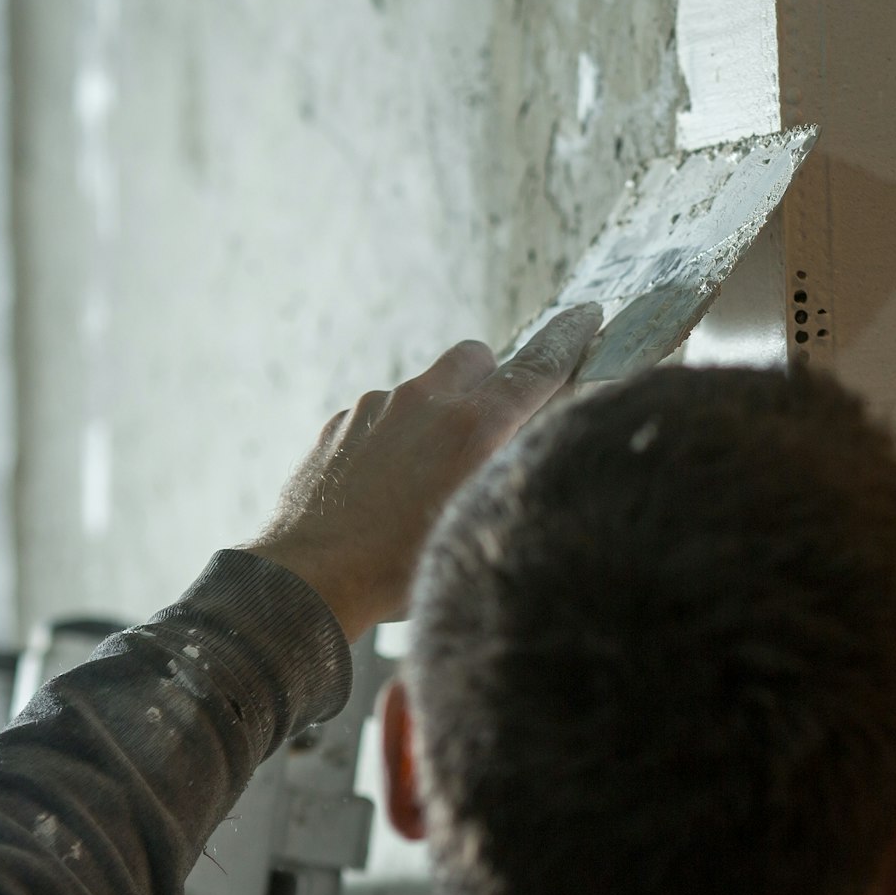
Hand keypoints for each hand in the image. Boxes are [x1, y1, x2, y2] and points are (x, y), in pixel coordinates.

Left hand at [240, 305, 601, 640]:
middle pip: (477, 358)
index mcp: (475, 425)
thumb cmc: (401, 567)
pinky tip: (384, 492)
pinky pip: (382, 417)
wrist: (309, 578)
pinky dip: (393, 441)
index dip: (568, 340)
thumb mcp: (482, 522)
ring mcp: (376, 408)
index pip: (537, 367)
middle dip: (490, 380)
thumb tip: (532, 438)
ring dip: (436, 418)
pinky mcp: (340, 425)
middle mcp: (426, 401)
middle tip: (491, 428)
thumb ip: (513, 469)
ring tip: (426, 482)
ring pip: (425, 391)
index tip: (586, 316)